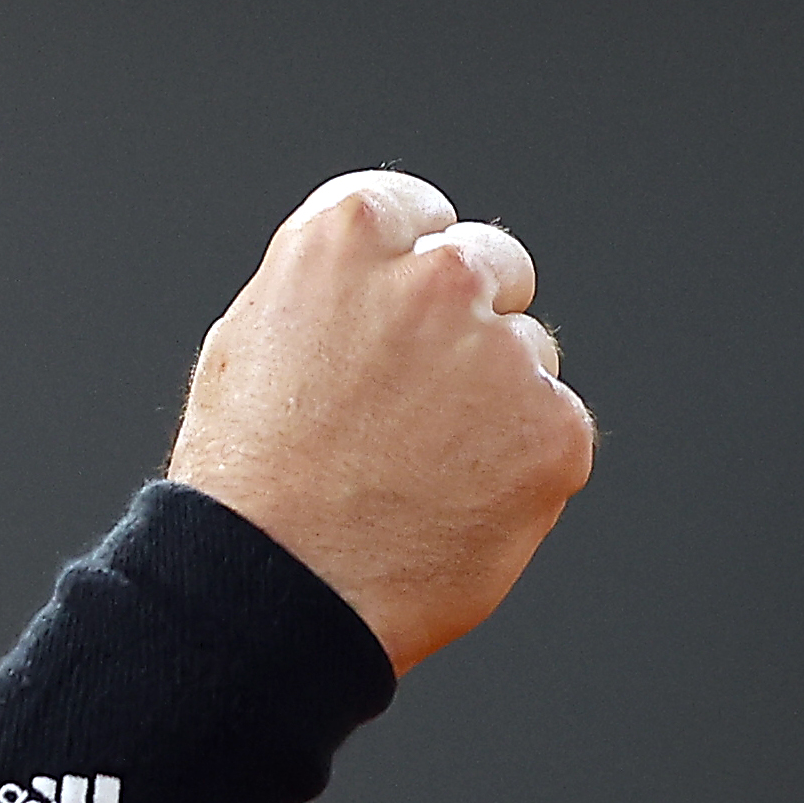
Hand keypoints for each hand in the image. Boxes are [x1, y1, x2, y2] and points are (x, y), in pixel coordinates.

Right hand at [164, 170, 594, 672]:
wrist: (275, 589)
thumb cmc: (248, 480)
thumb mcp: (254, 340)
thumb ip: (336, 290)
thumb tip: (389, 283)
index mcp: (347, 235)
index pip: (421, 213)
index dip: (409, 266)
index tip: (401, 311)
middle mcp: (436, 276)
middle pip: (492, 265)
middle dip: (467, 319)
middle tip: (417, 401)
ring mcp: (502, 353)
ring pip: (528, 354)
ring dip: (494, 398)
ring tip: (418, 470)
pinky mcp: (554, 430)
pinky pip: (555, 429)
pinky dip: (520, 467)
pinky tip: (454, 505)